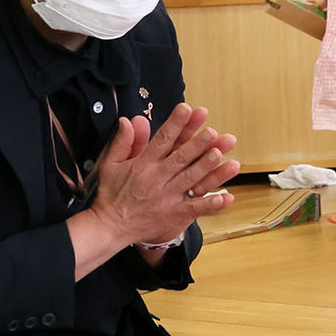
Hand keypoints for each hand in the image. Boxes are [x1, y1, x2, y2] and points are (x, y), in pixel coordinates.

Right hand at [89, 104, 240, 246]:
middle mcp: (156, 179)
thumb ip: (122, 142)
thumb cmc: (112, 193)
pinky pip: (195, 208)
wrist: (109, 226)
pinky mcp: (174, 214)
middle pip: (180, 158)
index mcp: (143, 165)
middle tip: (212, 131)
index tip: (186, 109)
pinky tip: (225, 197)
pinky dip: (210, 204)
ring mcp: (167, 197)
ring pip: (190, 179)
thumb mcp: (110, 164)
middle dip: (196, 144)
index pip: (162, 140)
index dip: (175, 124)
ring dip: (206, 168)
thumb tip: (128, 120)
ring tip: (220, 154)